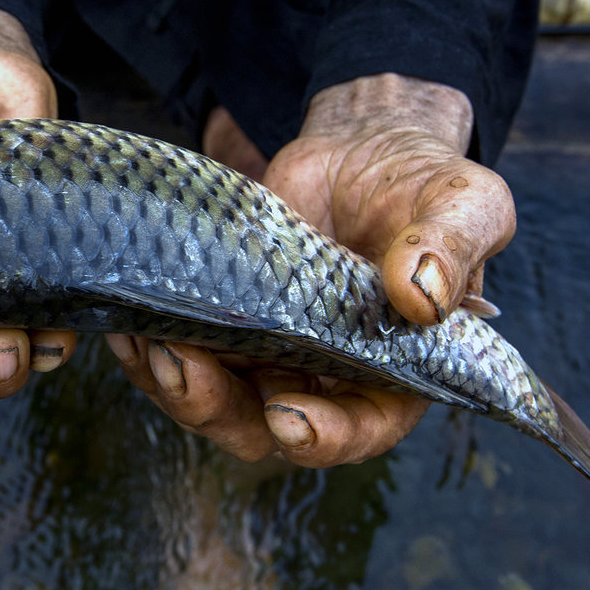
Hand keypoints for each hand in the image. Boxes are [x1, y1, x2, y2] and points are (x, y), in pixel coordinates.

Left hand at [109, 74, 515, 468]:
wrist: (360, 152)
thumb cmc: (423, 185)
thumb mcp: (463, 205)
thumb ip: (451, 249)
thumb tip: (423, 296)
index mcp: (394, 372)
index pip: (363, 428)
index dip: (326, 437)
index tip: (286, 415)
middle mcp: (325, 378)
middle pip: (265, 429)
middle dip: (217, 410)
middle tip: (182, 365)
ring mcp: (268, 354)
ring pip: (211, 402)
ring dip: (172, 383)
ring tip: (145, 336)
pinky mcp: (224, 325)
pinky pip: (180, 358)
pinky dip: (148, 351)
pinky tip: (126, 325)